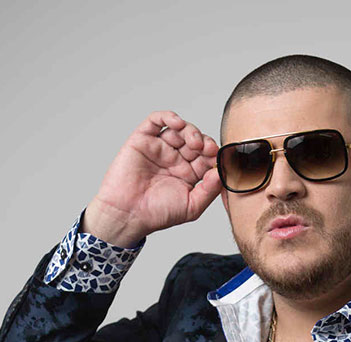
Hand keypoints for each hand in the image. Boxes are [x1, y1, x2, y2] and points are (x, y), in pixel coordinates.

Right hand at [81, 111, 221, 247]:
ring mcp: (159, 148)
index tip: (218, 158)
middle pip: (196, 140)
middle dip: (205, 142)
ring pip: (179, 129)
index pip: (207, 156)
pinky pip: (156, 120)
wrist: (128, 215)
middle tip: (207, 149)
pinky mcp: (142, 140)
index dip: (215, 154)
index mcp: (189, 172)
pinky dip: (168, 117)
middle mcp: (175, 158)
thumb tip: (223, 172)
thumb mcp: (192, 206)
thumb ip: (210, 189)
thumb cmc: (157, 214)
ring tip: (194, 142)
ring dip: (191, 130)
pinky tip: (178, 123)